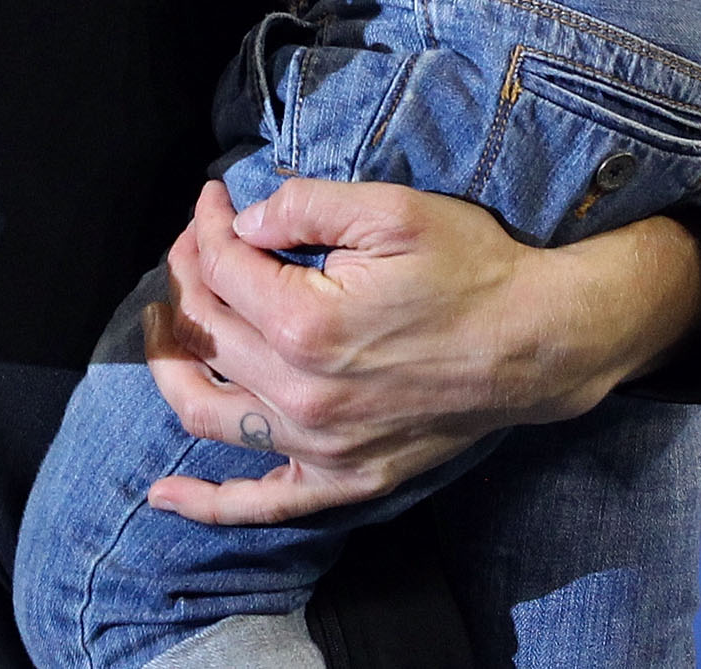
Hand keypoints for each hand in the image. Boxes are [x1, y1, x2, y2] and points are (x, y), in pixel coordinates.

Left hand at [139, 181, 700, 526]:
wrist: (537, 342)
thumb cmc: (472, 269)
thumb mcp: (391, 209)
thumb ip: (303, 206)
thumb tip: (242, 221)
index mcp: (307, 325)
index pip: (222, 268)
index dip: (208, 224)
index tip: (215, 196)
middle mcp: (302, 395)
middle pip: (207, 330)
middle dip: (190, 274)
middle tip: (199, 240)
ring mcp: (320, 447)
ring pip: (208, 411)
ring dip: (171, 364)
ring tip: (164, 324)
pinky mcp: (344, 479)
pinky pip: (260, 504)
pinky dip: (206, 504)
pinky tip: (164, 495)